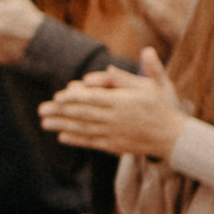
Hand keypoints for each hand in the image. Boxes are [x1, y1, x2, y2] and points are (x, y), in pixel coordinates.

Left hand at [38, 48, 187, 159]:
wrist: (171, 136)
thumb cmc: (159, 105)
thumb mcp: (148, 85)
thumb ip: (126, 78)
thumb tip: (109, 67)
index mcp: (122, 101)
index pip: (93, 99)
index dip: (74, 98)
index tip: (58, 96)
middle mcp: (116, 118)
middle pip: (83, 114)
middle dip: (60, 112)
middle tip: (41, 109)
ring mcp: (114, 133)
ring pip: (84, 129)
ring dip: (62, 126)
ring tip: (45, 123)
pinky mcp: (114, 145)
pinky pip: (91, 142)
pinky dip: (76, 140)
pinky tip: (61, 136)